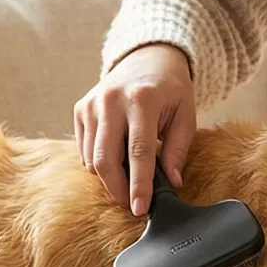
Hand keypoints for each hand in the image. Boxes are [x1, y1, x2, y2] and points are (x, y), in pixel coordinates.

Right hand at [75, 43, 196, 215]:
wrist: (147, 58)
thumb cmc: (170, 90)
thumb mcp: (185, 115)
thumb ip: (178, 149)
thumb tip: (172, 183)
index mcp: (142, 100)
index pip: (139, 152)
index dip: (139, 185)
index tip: (140, 208)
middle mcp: (112, 101)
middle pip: (106, 160)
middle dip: (118, 190)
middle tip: (132, 205)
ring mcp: (92, 104)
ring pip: (92, 159)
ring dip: (110, 178)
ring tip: (129, 180)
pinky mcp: (80, 109)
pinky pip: (84, 151)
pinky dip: (99, 163)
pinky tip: (117, 158)